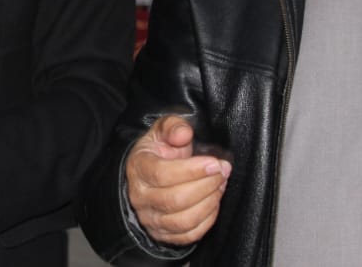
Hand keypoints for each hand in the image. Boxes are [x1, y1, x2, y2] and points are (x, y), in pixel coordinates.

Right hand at [124, 115, 230, 246]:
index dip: (192, 170)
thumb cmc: (158, 152)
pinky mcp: (163, 234)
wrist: (147, 175)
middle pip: (175, 199)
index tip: (215, 163)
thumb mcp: (162, 132)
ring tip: (220, 186)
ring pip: (183, 220)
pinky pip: (188, 235)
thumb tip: (184, 134)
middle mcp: (140, 197)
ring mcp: (150, 218)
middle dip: (206, 186)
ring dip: (209, 203)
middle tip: (223, 172)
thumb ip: (173, 126)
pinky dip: (207, 221)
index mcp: (138, 168)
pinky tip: (213, 203)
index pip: (162, 174)